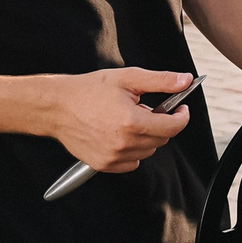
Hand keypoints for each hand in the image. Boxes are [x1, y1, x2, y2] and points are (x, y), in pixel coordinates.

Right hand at [40, 68, 193, 171]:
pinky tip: (119, 134)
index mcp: (132, 121)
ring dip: (146, 137)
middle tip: (145, 109)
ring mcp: (113, 156)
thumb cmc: (88, 90)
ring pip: (148, 150)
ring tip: (127, 120)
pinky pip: (132, 162)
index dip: (181, 116)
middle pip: (162, 139)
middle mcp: (124, 142)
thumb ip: (160, 80)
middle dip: (160, 123)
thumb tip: (185, 81)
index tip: (180, 109)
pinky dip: (132, 150)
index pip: (173, 126)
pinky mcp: (104, 164)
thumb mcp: (127, 78)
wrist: (56, 106)